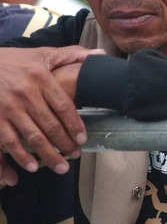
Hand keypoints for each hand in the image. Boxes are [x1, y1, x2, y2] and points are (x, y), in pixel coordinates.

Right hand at [0, 47, 101, 182]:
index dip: (75, 125)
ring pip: (31, 138)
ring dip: (47, 156)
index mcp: (40, 78)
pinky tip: (28, 170)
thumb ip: (72, 54)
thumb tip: (101, 54)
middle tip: (75, 157)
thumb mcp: (42, 54)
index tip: (82, 140)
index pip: (64, 106)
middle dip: (65, 145)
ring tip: (59, 167)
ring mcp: (6, 108)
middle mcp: (24, 94)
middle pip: (50, 126)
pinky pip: (5, 144)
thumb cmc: (13, 60)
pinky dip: (15, 159)